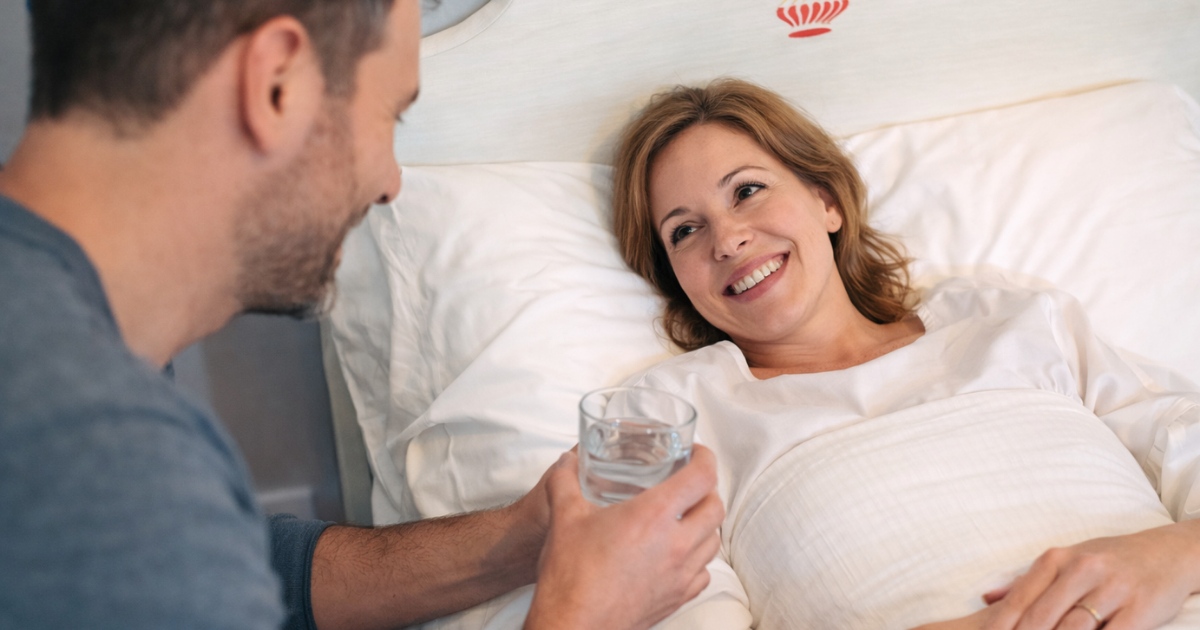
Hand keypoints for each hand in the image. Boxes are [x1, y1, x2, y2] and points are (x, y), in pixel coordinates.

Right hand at [524, 445, 723, 629]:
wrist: (574, 626)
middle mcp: (677, 544)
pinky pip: (704, 572)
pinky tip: (677, 555)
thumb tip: (567, 462)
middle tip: (687, 483)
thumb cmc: (571, 575)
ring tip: (683, 517)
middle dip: (706, 490)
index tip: (694, 453)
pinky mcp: (678, 598)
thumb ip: (565, 481)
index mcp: (654, 516)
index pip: (702, 477)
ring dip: (705, 523)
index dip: (704, 458)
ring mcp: (681, 575)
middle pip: (715, 507)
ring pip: (714, 540)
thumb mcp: (564, 517)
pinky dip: (698, 558)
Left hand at [921, 521, 1199, 629]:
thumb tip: (987, 599)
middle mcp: (1083, 570)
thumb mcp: (1065, 561)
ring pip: (1074, 628)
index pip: (1021, 598)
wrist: (1165, 551)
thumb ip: (1027, 581)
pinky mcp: (1139, 608)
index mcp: (1058, 559)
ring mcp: (1112, 589)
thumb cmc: (1106, 559)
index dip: (1002, 625)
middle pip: (1043, 616)